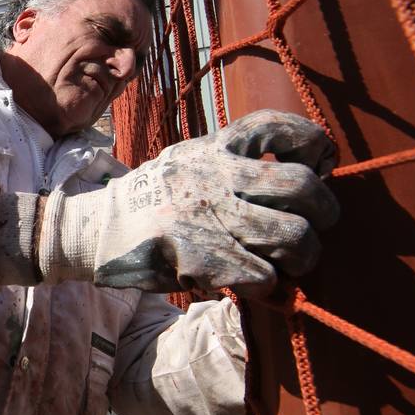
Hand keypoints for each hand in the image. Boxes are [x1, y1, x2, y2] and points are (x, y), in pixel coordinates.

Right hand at [38, 110, 339, 294]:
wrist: (90, 230)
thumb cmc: (148, 201)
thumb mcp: (185, 163)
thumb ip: (230, 164)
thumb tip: (296, 174)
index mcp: (212, 149)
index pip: (276, 128)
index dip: (312, 145)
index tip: (318, 166)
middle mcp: (214, 177)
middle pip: (300, 186)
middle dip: (323, 212)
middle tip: (313, 229)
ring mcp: (207, 217)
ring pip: (292, 236)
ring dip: (302, 258)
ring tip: (290, 265)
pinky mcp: (199, 257)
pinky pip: (263, 275)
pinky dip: (269, 286)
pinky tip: (257, 285)